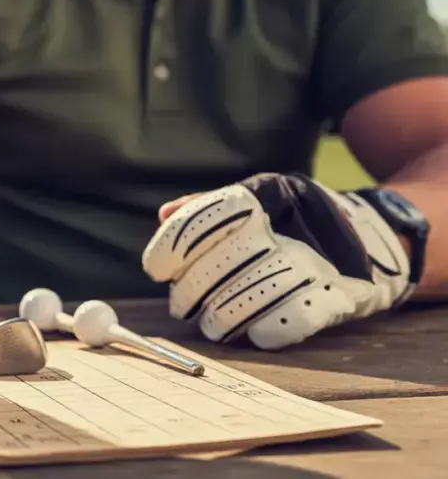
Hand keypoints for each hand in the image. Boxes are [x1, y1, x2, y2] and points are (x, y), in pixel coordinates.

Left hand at [142, 173, 410, 349]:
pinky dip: (265, 332)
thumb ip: (207, 208)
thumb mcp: (255, 200)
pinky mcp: (337, 297)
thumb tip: (164, 215)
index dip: (173, 245)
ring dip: (219, 317)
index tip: (157, 267)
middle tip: (181, 304)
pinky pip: (291, 320)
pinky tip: (253, 333)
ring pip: (247, 297)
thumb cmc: (295, 220)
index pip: (204, 219)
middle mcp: (285, 227)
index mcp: (261, 197)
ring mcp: (313, 263)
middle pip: (219, 265)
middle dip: (190, 290)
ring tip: (210, 323)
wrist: (374, 240)